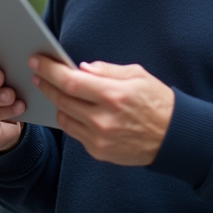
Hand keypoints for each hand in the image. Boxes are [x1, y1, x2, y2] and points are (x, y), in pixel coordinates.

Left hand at [30, 56, 173, 166]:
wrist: (175, 137)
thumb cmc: (157, 101)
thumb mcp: (137, 75)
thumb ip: (106, 70)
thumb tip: (80, 68)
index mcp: (113, 95)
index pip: (70, 81)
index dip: (49, 70)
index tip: (37, 60)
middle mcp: (104, 119)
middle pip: (62, 99)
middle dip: (46, 84)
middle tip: (38, 73)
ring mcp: (100, 138)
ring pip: (64, 117)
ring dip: (56, 102)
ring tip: (53, 90)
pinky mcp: (99, 152)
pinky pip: (75, 132)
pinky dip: (70, 118)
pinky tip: (70, 108)